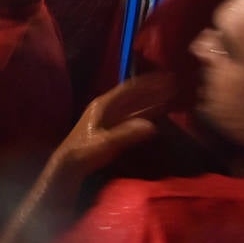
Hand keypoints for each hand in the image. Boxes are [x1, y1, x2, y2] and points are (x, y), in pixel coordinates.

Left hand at [49, 74, 174, 180]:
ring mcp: (110, 116)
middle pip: (134, 95)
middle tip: (173, 84)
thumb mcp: (106, 143)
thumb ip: (127, 133)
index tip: (165, 78)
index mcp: (103, 104)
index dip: (148, 83)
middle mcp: (107, 106)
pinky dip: (146, 113)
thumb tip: (152, 126)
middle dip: (153, 89)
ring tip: (171, 96)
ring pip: (134, 105)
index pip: (129, 89)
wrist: (70, 164)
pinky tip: (158, 114)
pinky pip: (132, 116)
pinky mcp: (112, 127)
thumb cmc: (85, 151)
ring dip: (151, 100)